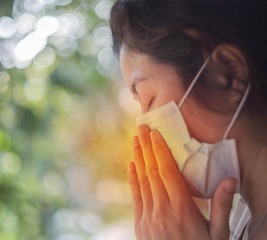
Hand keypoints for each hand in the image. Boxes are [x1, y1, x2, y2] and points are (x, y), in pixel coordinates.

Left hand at [128, 125, 236, 239]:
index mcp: (183, 209)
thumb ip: (222, 206)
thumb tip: (230, 180)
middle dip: (146, 147)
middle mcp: (162, 210)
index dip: (160, 150)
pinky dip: (132, 178)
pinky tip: (131, 164)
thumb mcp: (219, 233)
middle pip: (152, 171)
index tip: (155, 134)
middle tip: (141, 128)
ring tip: (135, 140)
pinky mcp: (140, 224)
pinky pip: (135, 196)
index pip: (168, 171)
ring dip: (138, 157)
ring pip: (141, 180)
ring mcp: (148, 217)